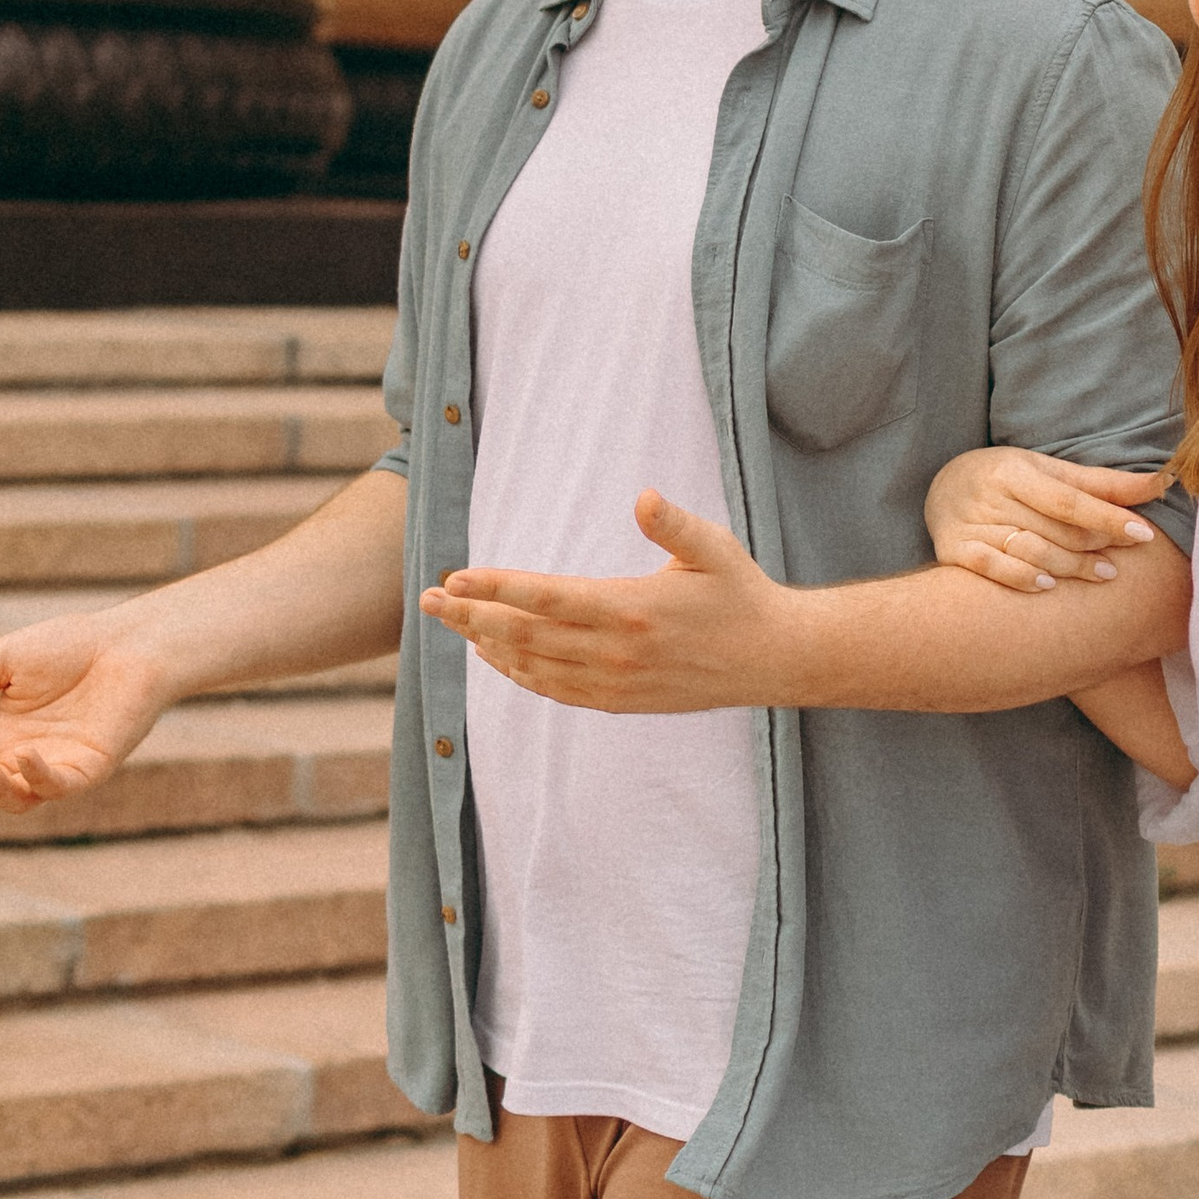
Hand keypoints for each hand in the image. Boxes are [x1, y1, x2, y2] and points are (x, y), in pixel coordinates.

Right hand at [0, 611, 173, 812]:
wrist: (127, 641)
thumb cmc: (70, 645)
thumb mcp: (3, 662)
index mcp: (2, 737)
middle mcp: (27, 758)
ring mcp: (59, 766)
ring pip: (19, 799)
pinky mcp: (91, 767)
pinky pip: (60, 785)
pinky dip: (38, 776)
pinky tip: (20, 756)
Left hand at [423, 490, 795, 712]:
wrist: (772, 659)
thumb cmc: (740, 594)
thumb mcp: (714, 550)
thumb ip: (673, 525)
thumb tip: (643, 497)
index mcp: (632, 608)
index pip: (546, 598)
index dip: (495, 588)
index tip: (455, 576)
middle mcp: (617, 651)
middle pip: (525, 635)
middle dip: (469, 616)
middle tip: (426, 601)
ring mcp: (616, 682)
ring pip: (533, 667)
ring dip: (487, 645)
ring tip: (452, 624)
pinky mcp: (620, 701)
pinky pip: (556, 691)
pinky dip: (519, 676)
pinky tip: (497, 658)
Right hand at [925, 448, 1168, 593]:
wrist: (941, 486)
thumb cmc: (1009, 479)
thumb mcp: (1049, 471)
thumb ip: (1101, 483)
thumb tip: (1161, 482)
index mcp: (1014, 470)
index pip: (1068, 499)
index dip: (1107, 517)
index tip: (1143, 533)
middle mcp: (990, 495)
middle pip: (1053, 528)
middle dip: (1094, 544)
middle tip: (1122, 557)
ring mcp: (970, 524)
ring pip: (1028, 550)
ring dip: (1070, 566)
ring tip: (1103, 574)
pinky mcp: (953, 550)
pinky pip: (990, 567)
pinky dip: (1021, 578)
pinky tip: (1049, 585)